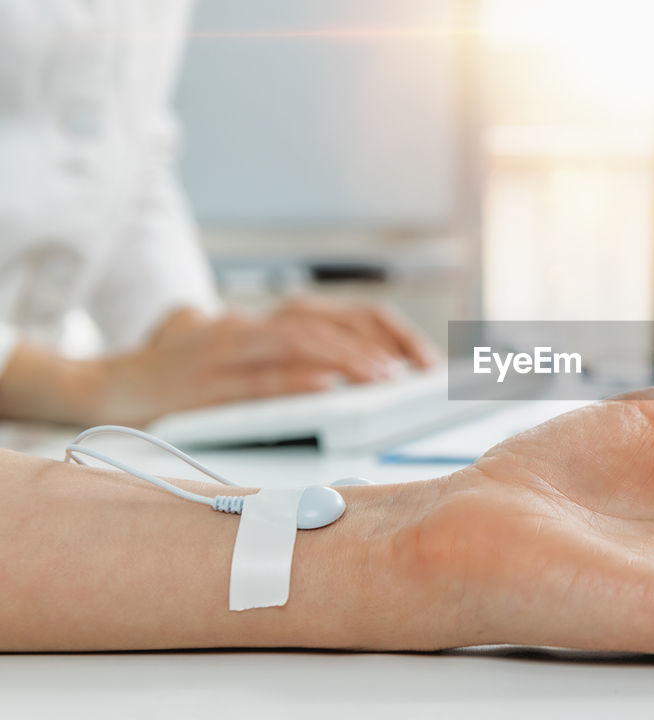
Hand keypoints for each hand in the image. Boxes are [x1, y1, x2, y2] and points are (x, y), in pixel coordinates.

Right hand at [91, 299, 437, 424]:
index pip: (341, 315)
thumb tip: (351, 376)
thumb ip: (288, 356)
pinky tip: (329, 389)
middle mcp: (249, 327)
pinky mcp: (203, 386)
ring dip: (345, 357)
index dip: (388, 331)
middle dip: (379, 343)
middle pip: (326, 322)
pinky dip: (297, 381)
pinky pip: (257, 381)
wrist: (108, 386)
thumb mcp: (241, 355)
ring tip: (384, 377)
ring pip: (295, 343)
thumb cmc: (181, 372)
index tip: (423, 357)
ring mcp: (224, 353)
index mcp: (265, 320)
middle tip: (415, 370)